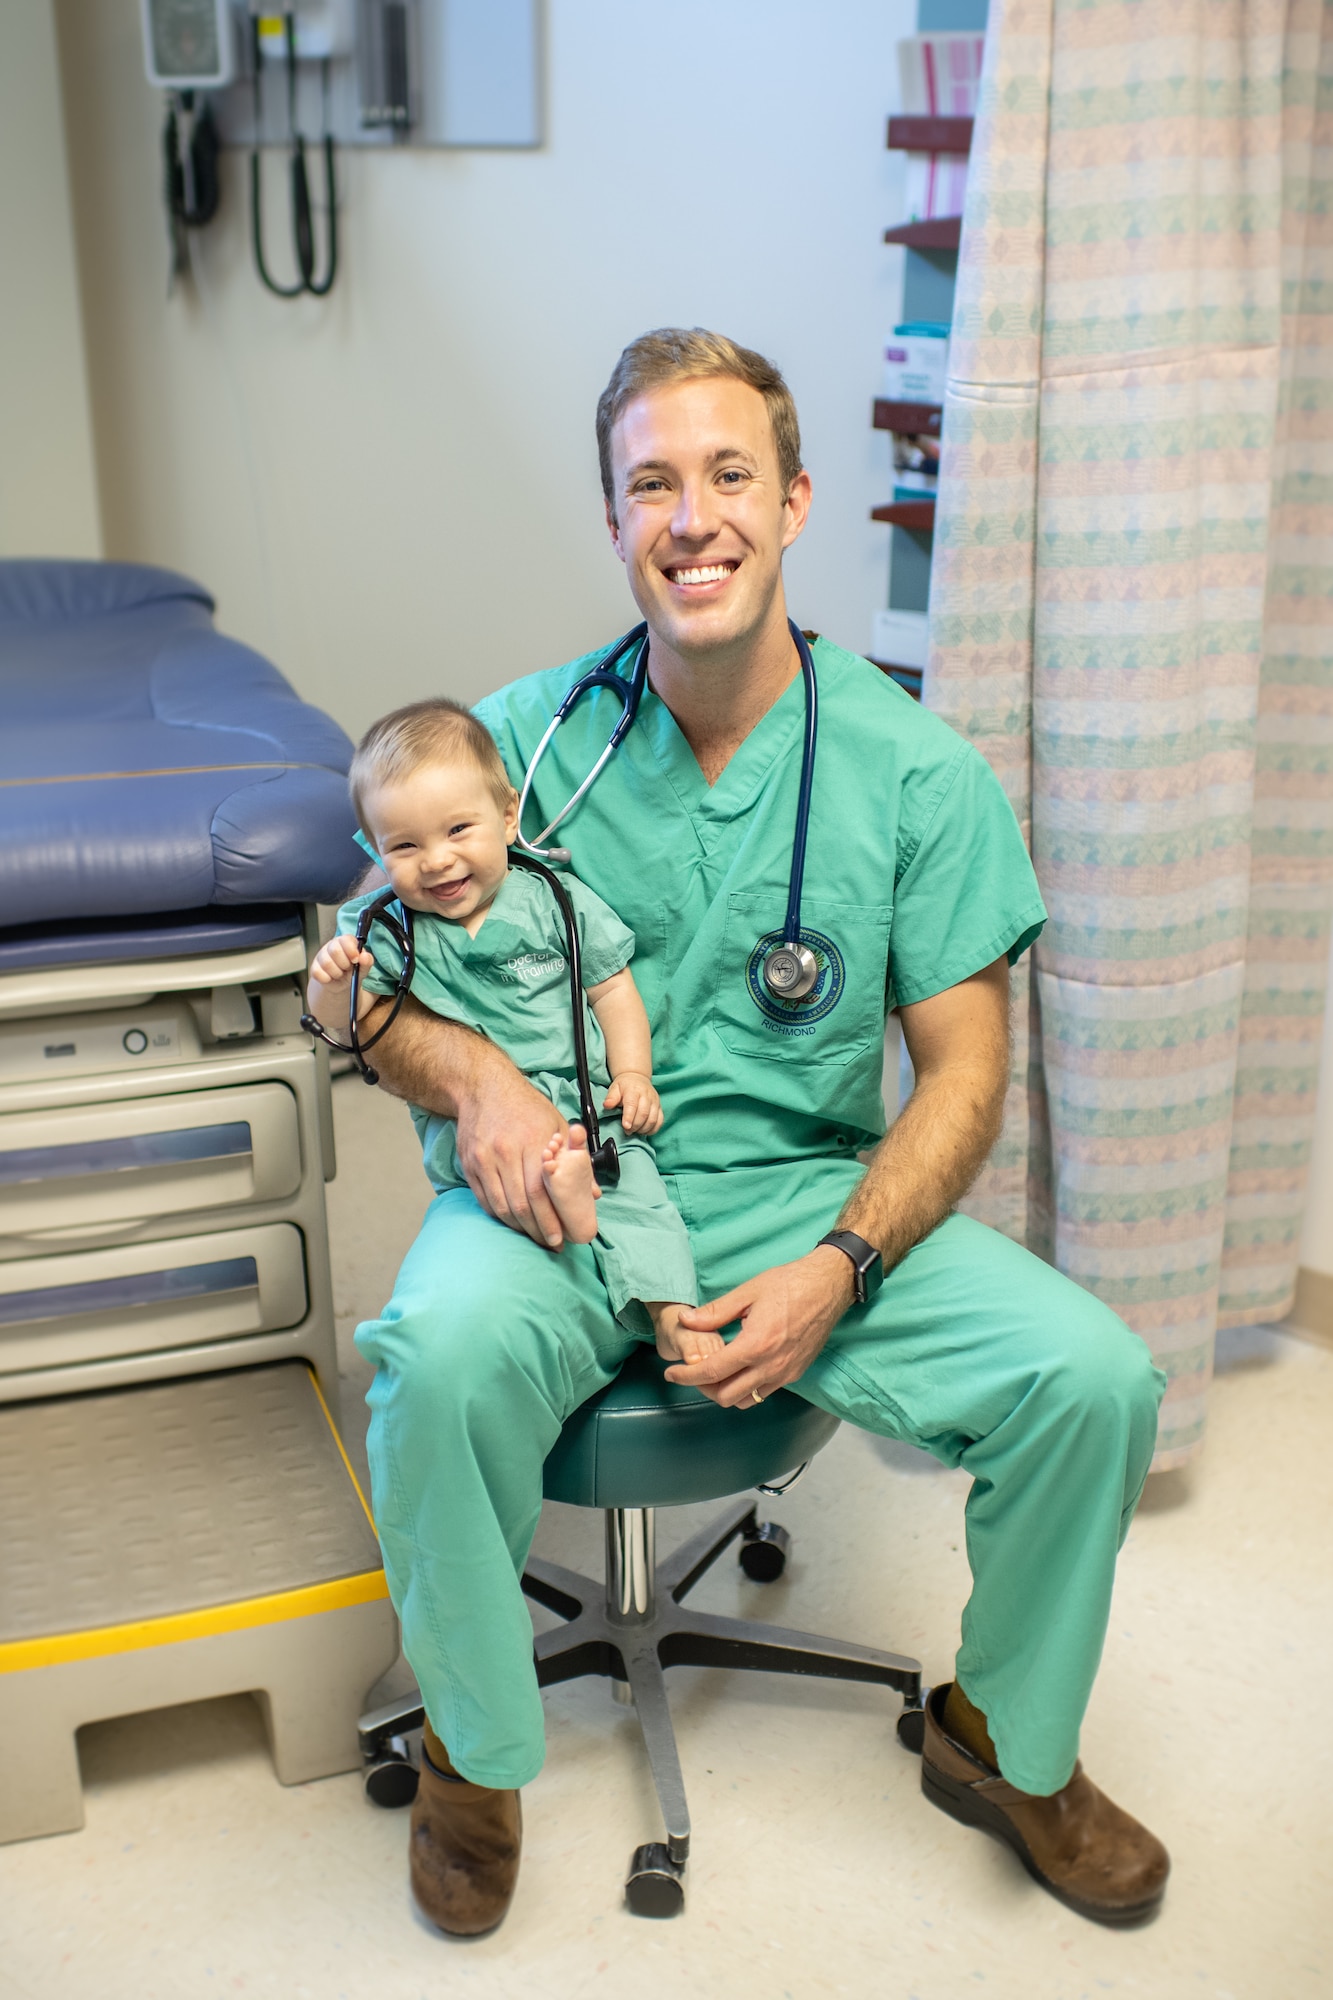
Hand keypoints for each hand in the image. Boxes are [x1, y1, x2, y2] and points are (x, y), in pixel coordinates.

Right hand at [308, 935, 373, 988]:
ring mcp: (321, 956)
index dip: (351, 950)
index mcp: (346, 942)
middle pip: (335, 950)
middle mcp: (332, 946)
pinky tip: (331, 978)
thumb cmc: (352, 973)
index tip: (355, 960)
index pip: (346, 939)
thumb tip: (365, 956)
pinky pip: (318, 973)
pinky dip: (327, 979)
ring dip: (336, 973)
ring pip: (327, 963)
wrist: (340, 986)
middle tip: (347, 969)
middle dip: (344, 964)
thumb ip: (367, 962)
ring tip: (340, 974)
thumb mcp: (363, 968)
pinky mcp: (314, 967)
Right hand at [454, 1053, 571, 1249]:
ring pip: (502, 1206)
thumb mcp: (557, 1123)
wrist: (483, 1087)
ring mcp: (484, 1159)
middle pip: (522, 1203)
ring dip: (519, 1228)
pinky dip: (500, 1217)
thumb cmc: (526, 1106)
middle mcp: (505, 1151)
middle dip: (538, 1230)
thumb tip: (593, 1193)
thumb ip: (575, 1159)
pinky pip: (485, 1200)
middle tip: (550, 1244)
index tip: (562, 1237)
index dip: (551, 1219)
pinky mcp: (469, 1164)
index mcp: (533, 1140)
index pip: (542, 1190)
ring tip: (534, 1238)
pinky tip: (514, 1223)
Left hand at [604, 1070, 662, 1134]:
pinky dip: (653, 1129)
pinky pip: (660, 1121)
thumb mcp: (615, 1088)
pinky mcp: (660, 1107)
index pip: (632, 1105)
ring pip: (653, 1119)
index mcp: (634, 1091)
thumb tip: (607, 1105)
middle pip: (644, 1114)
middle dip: (635, 1126)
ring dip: (643, 1129)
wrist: (637, 1078)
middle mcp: (647, 1096)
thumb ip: (611, 1098)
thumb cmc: (625, 1086)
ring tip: (635, 1131)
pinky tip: (645, 1131)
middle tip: (627, 1131)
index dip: (629, 1117)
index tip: (625, 1126)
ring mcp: (655, 1102)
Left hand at [662, 1247, 856, 1407]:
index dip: (686, 1377)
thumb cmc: (790, 1284)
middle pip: (726, 1396)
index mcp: (755, 1345)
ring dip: (725, 1392)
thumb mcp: (747, 1292)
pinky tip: (739, 1370)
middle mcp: (771, 1366)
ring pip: (746, 1401)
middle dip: (703, 1388)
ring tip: (714, 1373)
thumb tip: (687, 1320)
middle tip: (692, 1372)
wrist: (829, 1286)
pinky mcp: (796, 1373)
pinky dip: (746, 1389)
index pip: (712, 1373)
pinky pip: (764, 1393)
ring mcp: (786, 1373)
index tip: (671, 1374)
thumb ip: (715, 1312)